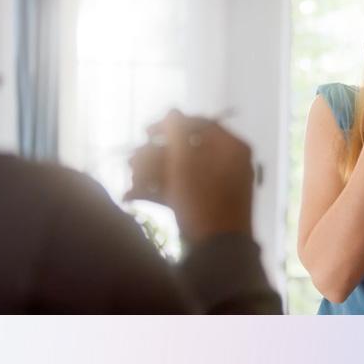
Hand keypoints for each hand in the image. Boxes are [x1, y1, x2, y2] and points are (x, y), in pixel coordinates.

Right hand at [125, 110, 253, 243]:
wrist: (219, 252)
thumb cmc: (204, 202)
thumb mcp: (185, 164)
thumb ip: (176, 134)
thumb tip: (172, 110)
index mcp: (232, 148)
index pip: (200, 124)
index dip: (170, 125)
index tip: (145, 132)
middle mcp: (229, 163)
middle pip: (186, 150)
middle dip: (154, 156)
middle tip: (131, 162)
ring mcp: (219, 185)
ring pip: (181, 171)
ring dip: (151, 174)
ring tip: (131, 181)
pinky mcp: (208, 204)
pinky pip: (183, 190)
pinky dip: (160, 191)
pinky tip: (132, 195)